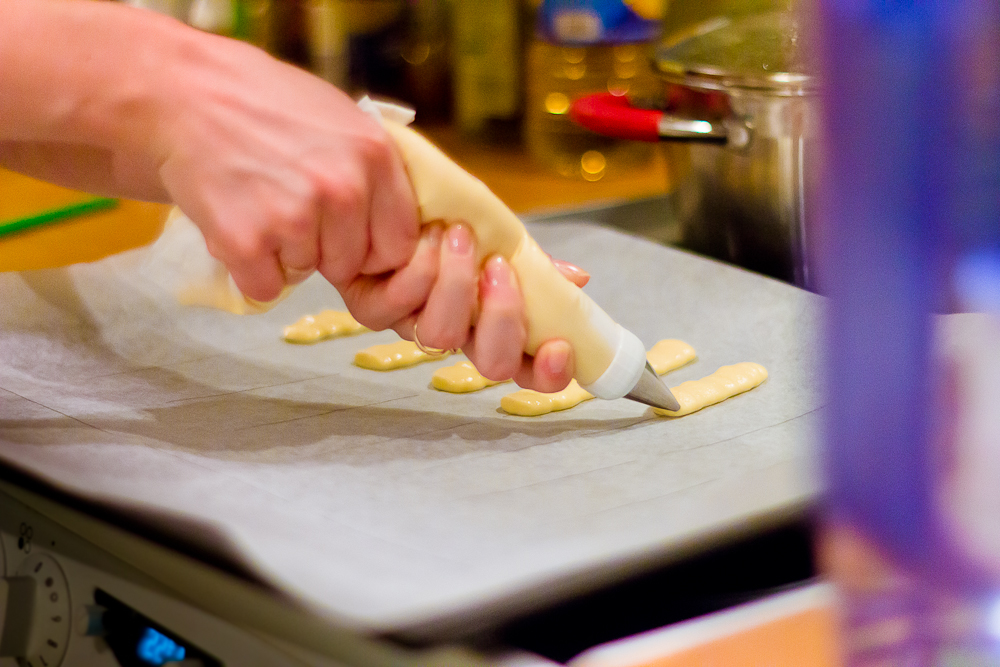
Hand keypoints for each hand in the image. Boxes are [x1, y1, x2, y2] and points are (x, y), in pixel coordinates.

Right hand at [154, 35, 419, 303]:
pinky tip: (236, 222)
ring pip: (306, 273)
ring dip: (282, 253)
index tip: (347, 233)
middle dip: (324, 249)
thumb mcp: (342, 119)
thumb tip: (403, 229)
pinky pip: (264, 286)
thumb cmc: (265, 103)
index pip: (399, 243)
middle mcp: (342, 189)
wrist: (183, 94)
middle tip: (288, 205)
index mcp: (374, 157)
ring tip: (259, 202)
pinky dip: (247, 268)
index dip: (371, 245)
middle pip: (351, 265)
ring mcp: (294, 216)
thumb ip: (375, 171)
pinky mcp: (246, 241)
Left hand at [343, 221, 589, 392]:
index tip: (559, 345)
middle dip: (503, 317)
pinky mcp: (370, 306)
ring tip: (458, 234)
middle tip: (499, 267)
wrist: (385, 186)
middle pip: (493, 364)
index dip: (549, 373)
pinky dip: (418, 267)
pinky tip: (425, 232)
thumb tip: (577, 278)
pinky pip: (396, 307)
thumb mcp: (496, 235)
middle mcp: (457, 332)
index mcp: (492, 322)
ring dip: (456, 283)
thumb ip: (534, 263)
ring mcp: (413, 324)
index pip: (529, 369)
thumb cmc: (445, 218)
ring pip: (442, 337)